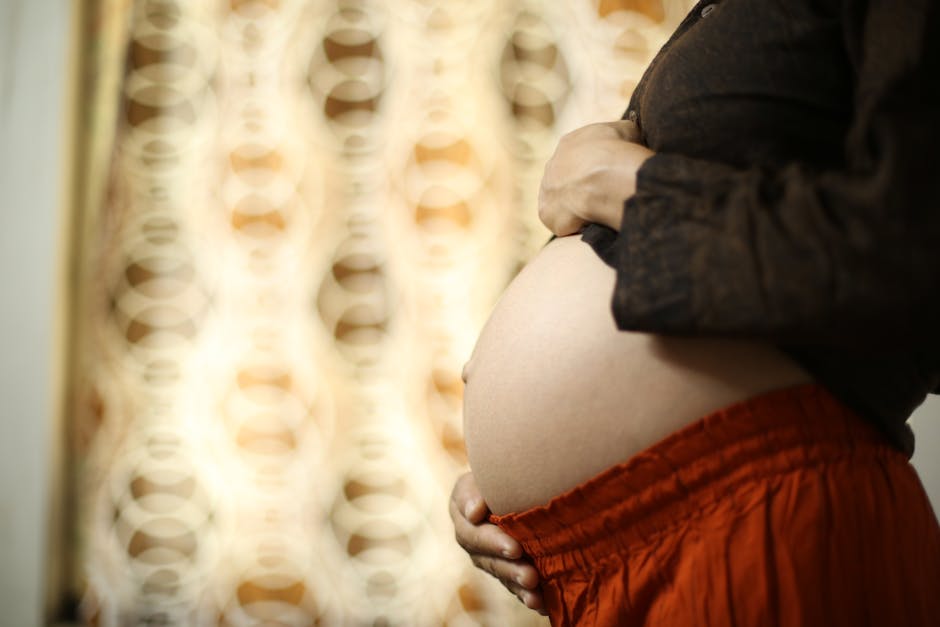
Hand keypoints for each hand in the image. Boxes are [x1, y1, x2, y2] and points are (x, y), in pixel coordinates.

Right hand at [449, 471, 545, 613]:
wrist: (515, 475)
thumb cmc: (500, 467)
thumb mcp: (485, 470)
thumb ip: (474, 491)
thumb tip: (474, 513)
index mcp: (462, 515)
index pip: (473, 533)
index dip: (492, 543)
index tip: (515, 547)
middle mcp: (473, 540)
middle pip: (488, 560)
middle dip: (510, 569)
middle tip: (531, 575)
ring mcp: (490, 557)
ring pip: (503, 575)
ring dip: (519, 586)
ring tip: (537, 593)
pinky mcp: (508, 568)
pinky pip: (516, 586)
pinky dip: (529, 596)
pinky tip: (544, 604)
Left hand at [538, 120, 653, 234]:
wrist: (607, 178)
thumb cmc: (620, 153)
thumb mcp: (627, 131)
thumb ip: (621, 135)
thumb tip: (628, 140)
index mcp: (568, 143)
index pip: (578, 157)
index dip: (594, 168)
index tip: (607, 177)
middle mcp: (551, 165)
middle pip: (566, 179)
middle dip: (582, 187)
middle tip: (602, 196)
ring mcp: (547, 190)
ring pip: (561, 201)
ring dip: (576, 207)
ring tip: (597, 212)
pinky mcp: (547, 214)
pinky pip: (562, 222)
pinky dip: (575, 225)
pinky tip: (591, 224)